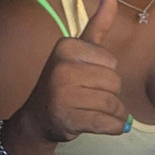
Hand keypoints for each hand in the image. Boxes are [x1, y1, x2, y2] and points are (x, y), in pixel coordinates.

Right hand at [19, 0, 128, 142]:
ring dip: (116, 113)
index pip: (112, 62)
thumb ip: (97, 26)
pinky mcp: (67, 119)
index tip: (90, 78)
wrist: (38, 118)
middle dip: (112, 94)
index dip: (107, 74)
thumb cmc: (63, 84)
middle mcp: (62, 68)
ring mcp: (63, 94)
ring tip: (101, 113)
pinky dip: (115, 127)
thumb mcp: (77, 52)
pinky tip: (109, 126)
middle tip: (94, 98)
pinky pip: (107, 123)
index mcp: (66, 47)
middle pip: (115, 83)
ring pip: (113, 104)